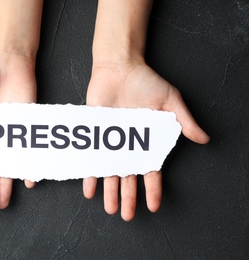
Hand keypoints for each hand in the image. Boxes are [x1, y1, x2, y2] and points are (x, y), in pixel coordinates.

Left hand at [83, 61, 209, 220]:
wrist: (118, 68)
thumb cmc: (145, 82)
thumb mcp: (170, 100)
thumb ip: (184, 120)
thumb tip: (203, 138)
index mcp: (147, 141)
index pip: (151, 170)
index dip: (152, 189)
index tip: (152, 206)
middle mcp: (128, 145)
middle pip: (128, 177)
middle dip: (128, 197)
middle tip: (126, 216)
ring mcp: (111, 142)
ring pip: (110, 172)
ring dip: (110, 192)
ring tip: (110, 209)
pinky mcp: (95, 135)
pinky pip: (92, 158)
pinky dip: (90, 173)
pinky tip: (89, 190)